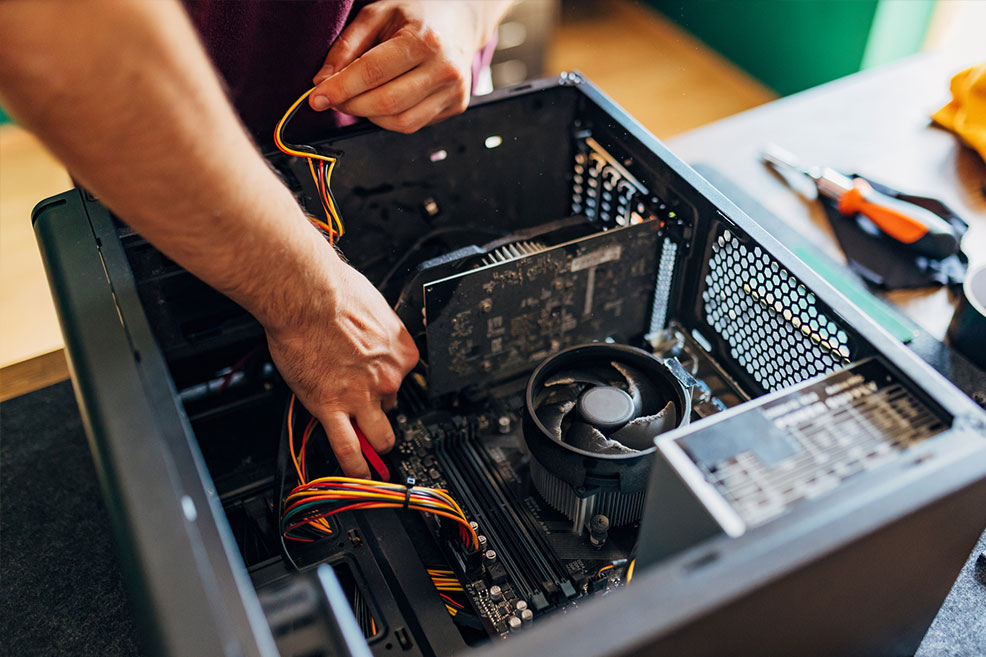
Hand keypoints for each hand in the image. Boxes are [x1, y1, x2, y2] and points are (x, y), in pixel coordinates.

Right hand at [265, 250, 418, 477]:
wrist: (305, 294)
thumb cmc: (333, 289)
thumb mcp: (372, 305)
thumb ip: (374, 329)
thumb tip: (368, 330)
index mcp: (400, 351)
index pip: (402, 378)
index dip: (387, 382)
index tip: (379, 386)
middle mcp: (386, 376)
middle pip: (392, 407)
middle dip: (381, 412)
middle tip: (371, 415)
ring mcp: (360, 396)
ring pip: (379, 436)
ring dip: (376, 448)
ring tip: (373, 462)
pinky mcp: (331, 408)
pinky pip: (348, 448)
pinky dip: (355, 467)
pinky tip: (356, 475)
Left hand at [309, 1, 494, 132]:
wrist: (460, 20)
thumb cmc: (418, 14)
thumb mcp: (377, 14)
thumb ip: (347, 46)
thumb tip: (323, 81)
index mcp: (424, 40)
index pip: (373, 73)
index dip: (341, 89)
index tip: (317, 98)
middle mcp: (444, 68)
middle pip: (386, 102)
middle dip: (351, 105)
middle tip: (333, 99)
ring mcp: (453, 90)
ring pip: (400, 121)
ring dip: (369, 116)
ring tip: (358, 99)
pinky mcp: (456, 106)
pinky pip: (413, 124)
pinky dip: (389, 119)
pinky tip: (383, 101)